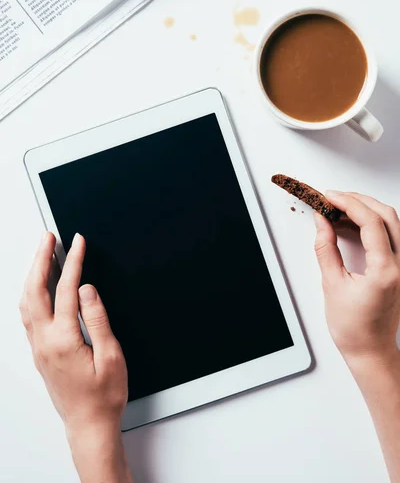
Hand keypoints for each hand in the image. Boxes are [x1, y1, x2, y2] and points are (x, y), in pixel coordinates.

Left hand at [20, 232, 131, 482]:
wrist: (88, 425)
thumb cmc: (104, 396)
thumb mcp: (111, 356)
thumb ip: (97, 319)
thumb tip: (86, 289)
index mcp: (63, 340)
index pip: (65, 290)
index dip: (73, 261)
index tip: (77, 242)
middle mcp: (44, 342)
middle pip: (35, 290)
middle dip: (41, 259)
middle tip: (48, 238)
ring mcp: (38, 347)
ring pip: (26, 302)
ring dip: (32, 274)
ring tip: (42, 255)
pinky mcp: (39, 352)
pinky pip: (27, 315)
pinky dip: (30, 292)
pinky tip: (37, 287)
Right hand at [314, 192, 399, 368]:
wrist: (371, 351)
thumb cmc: (354, 328)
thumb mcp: (332, 285)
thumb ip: (325, 249)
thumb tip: (321, 222)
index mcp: (386, 271)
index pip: (371, 222)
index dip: (349, 203)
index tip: (330, 197)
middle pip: (388, 216)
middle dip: (359, 201)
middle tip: (334, 197)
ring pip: (393, 223)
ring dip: (368, 210)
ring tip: (341, 208)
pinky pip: (392, 236)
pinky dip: (373, 224)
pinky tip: (353, 224)